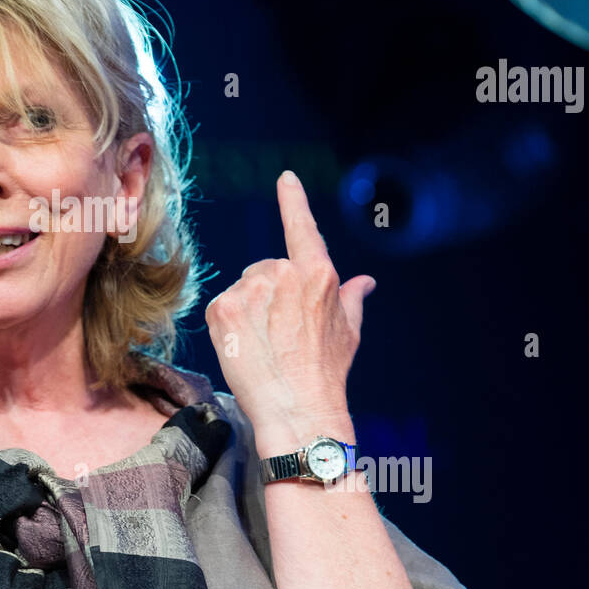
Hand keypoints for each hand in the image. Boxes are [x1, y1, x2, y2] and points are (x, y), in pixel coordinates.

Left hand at [204, 171, 374, 446]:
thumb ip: (352, 298)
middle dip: (269, 293)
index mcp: (318, 274)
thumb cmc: (326, 374)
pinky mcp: (224, 307)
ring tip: (264, 344)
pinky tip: (244, 347)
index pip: (302, 228)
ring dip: (248, 309)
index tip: (285, 178)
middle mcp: (284, 274)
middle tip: (280, 333)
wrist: (297, 410)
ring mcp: (252, 289)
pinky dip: (228, 323)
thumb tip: (366, 281)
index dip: (293, 201)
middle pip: (265, 270)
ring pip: (243, 288)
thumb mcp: (348, 332)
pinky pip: (222, 305)